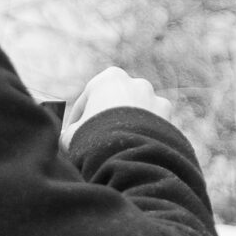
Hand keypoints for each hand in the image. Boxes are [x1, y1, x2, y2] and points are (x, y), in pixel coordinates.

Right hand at [61, 67, 177, 144]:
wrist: (131, 157)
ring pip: (136, 116)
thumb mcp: (70, 137)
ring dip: (127, 129)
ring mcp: (155, 99)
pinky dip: (143, 138)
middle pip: (115, 105)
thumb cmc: (95, 140)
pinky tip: (134, 154)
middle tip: (96, 144)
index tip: (71, 137)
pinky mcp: (170, 119)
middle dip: (106, 123)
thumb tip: (66, 138)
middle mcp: (136, 83)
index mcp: (109, 78)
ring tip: (117, 151)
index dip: (76, 121)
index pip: (87, 100)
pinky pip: (152, 129)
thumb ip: (67, 133)